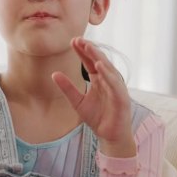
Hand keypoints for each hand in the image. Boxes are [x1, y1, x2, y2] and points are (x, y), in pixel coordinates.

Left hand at [52, 37, 135, 157]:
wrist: (110, 137)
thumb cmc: (98, 118)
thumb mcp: (78, 102)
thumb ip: (67, 88)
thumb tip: (53, 74)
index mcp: (99, 80)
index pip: (90, 62)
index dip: (82, 51)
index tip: (72, 41)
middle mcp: (109, 81)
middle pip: (99, 61)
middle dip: (89, 50)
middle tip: (78, 39)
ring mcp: (116, 88)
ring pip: (108, 69)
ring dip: (99, 57)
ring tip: (89, 47)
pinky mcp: (122, 98)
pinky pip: (114, 84)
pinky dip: (108, 74)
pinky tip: (100, 66)